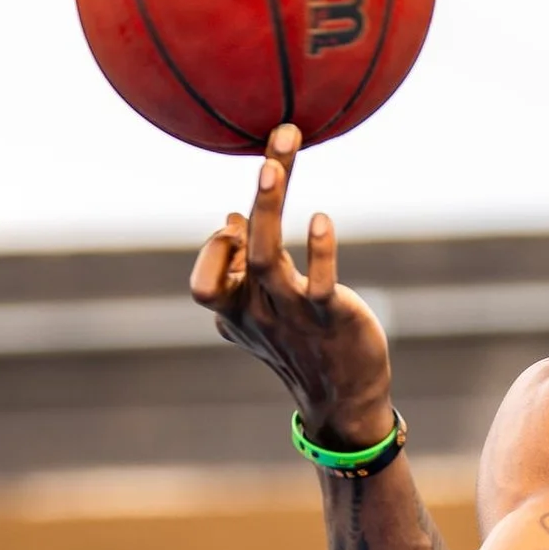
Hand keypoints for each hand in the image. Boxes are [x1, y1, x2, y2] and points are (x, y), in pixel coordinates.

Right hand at [189, 125, 397, 452]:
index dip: (217, 249)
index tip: (240, 231)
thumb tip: (233, 215)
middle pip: (235, 247)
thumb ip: (244, 267)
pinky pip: (320, 282)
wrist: (344, 401)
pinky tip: (320, 220)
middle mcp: (258, 309)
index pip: (204, 276)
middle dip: (253, 198)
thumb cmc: (303, 347)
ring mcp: (293, 312)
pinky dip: (319, 250)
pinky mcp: (331, 317)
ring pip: (266, 257)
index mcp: (236, 310)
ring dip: (266, 209)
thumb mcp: (264, 309)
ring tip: (274, 166)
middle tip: (273, 147)